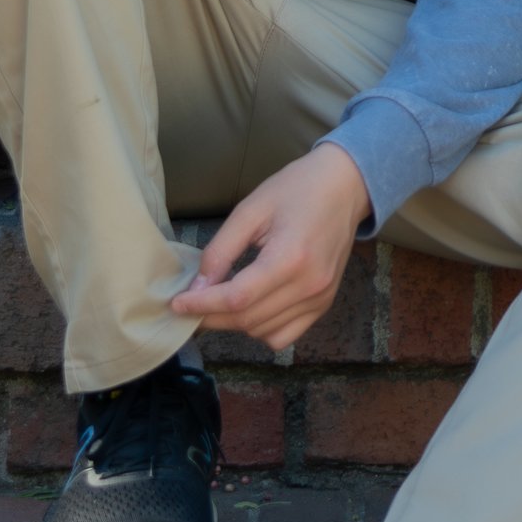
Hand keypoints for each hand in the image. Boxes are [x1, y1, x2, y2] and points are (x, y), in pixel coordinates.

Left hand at [171, 143, 369, 350]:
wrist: (345, 186)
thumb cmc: (296, 189)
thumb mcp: (251, 210)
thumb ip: (221, 250)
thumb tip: (197, 289)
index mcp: (290, 258)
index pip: (237, 298)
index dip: (202, 306)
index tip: (177, 304)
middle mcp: (309, 285)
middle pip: (248, 319)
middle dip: (211, 317)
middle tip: (189, 306)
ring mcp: (320, 299)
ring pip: (263, 332)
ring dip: (234, 323)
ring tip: (218, 303)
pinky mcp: (324, 304)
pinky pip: (285, 335)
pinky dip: (261, 329)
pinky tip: (252, 308)